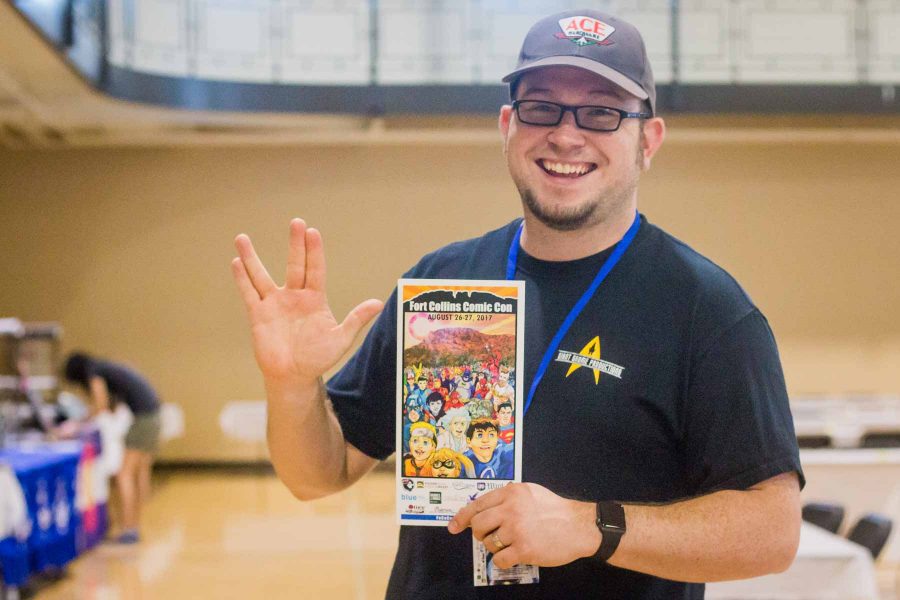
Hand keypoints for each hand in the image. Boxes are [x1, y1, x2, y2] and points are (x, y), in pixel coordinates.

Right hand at [232, 219, 383, 384]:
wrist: (294, 376)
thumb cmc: (318, 358)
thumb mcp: (341, 339)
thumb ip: (356, 319)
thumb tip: (379, 302)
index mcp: (314, 298)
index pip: (315, 269)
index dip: (314, 251)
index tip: (312, 232)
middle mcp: (294, 296)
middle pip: (293, 265)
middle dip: (295, 244)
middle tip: (296, 222)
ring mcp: (275, 303)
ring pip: (261, 276)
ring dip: (252, 258)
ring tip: (241, 238)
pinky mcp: (258, 315)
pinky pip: (249, 294)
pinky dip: (242, 279)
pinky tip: (236, 263)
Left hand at [447, 482, 599, 568]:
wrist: (578, 526)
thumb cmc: (554, 509)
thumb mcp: (530, 492)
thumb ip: (508, 497)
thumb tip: (484, 507)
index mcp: (511, 493)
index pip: (477, 504)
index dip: (462, 517)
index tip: (453, 526)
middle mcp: (511, 509)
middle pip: (477, 524)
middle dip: (479, 533)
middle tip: (488, 537)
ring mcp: (517, 529)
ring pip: (487, 543)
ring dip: (494, 547)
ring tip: (509, 544)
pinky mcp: (524, 549)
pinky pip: (499, 559)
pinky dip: (502, 561)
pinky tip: (513, 556)